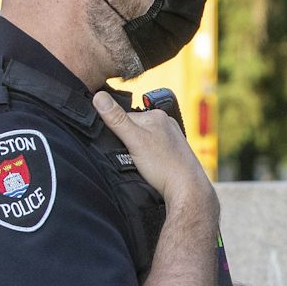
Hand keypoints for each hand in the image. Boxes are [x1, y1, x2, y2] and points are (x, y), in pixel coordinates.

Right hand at [92, 90, 214, 212]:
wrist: (187, 189)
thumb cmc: (164, 165)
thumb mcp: (134, 140)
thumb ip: (117, 119)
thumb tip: (99, 96)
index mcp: (157, 115)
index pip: (125, 116)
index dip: (116, 131)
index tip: (119, 146)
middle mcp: (166, 123)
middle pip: (134, 128)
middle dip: (127, 141)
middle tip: (131, 157)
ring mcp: (171, 138)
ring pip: (143, 139)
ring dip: (137, 150)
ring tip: (141, 163)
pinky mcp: (173, 151)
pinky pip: (153, 149)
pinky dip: (148, 157)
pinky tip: (150, 165)